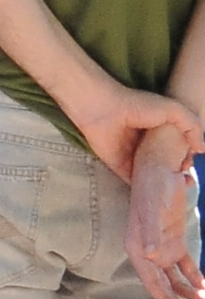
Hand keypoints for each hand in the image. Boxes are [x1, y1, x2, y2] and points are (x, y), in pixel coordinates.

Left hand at [71, 83, 197, 182]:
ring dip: (167, 183)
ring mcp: (134, 159)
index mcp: (160, 133)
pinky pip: (137, 183)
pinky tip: (161, 193)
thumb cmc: (137, 105)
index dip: (187, 158)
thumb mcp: (173, 109)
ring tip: (180, 187)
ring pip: (154, 176)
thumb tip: (201, 149)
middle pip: (168, 165)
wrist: (103, 109)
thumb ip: (192, 126)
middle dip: (180, 173)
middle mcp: (148, 147)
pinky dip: (149, 189)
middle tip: (188, 179)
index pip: (178, 150)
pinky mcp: (121, 168)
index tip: (191, 163)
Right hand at [125, 123, 202, 298]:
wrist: (158, 170)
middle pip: (162, 286)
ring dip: (189, 292)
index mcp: (137, 249)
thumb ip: (151, 233)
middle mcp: (147, 253)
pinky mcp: (174, 242)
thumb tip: (150, 257)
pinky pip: (184, 266)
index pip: (152, 283)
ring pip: (174, 278)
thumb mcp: (152, 210)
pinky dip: (194, 277)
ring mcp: (161, 248)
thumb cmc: (153, 189)